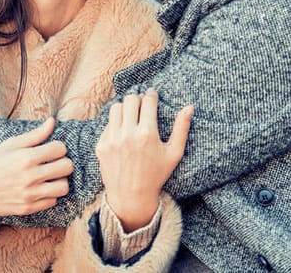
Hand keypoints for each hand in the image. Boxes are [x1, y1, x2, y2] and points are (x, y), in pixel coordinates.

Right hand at [0, 117, 72, 219]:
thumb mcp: (10, 144)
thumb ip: (35, 134)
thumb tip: (52, 121)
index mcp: (26, 157)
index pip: (60, 149)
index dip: (57, 147)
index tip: (49, 148)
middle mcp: (30, 177)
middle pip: (67, 167)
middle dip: (62, 161)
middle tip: (52, 161)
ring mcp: (30, 195)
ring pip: (64, 187)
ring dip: (59, 179)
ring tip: (49, 176)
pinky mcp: (28, 208)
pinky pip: (53, 201)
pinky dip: (50, 194)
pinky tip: (40, 187)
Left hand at [96, 88, 193, 231]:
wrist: (131, 196)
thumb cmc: (156, 175)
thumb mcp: (173, 153)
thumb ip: (181, 128)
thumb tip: (189, 107)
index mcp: (147, 134)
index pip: (148, 101)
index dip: (151, 95)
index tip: (152, 94)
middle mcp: (128, 134)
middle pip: (130, 100)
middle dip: (138, 99)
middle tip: (142, 104)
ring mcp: (112, 139)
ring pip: (116, 108)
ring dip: (125, 108)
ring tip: (132, 115)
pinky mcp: (101, 145)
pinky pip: (107, 124)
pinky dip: (116, 123)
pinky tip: (123, 131)